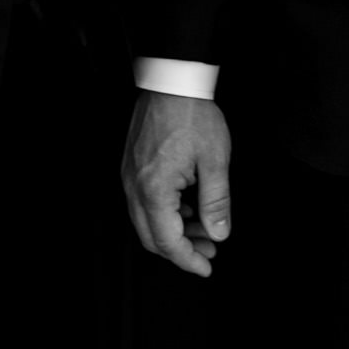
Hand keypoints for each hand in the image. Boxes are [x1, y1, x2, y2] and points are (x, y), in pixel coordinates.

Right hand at [124, 92, 232, 276]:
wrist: (172, 81)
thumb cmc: (192, 114)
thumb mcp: (215, 160)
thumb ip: (216, 201)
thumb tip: (219, 233)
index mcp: (154, 190)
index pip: (168, 241)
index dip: (188, 260)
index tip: (206, 267)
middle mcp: (134, 187)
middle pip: (152, 237)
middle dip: (182, 249)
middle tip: (209, 250)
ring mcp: (129, 177)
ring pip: (146, 220)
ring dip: (174, 230)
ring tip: (204, 228)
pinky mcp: (131, 166)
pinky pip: (143, 202)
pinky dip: (165, 212)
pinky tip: (188, 206)